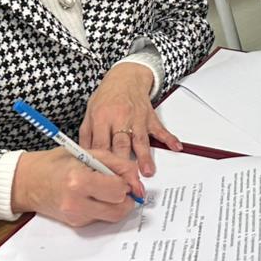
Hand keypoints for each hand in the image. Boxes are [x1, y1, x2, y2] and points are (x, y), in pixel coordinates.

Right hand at [12, 146, 143, 225]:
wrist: (27, 182)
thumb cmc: (55, 163)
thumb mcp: (87, 153)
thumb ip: (117, 164)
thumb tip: (137, 180)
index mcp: (79, 181)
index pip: (119, 190)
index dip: (128, 182)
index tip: (125, 176)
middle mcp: (77, 203)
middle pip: (120, 209)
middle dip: (126, 196)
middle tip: (119, 184)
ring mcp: (76, 217)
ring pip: (113, 217)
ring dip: (116, 203)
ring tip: (106, 188)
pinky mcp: (75, 224)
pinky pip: (101, 218)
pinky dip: (104, 207)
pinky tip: (93, 195)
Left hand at [80, 62, 181, 177]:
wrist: (125, 77)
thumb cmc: (107, 97)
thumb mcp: (90, 113)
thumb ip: (87, 136)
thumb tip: (84, 158)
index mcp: (102, 118)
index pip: (101, 144)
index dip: (102, 163)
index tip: (103, 179)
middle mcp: (120, 118)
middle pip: (121, 144)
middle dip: (124, 164)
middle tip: (126, 183)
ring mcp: (137, 118)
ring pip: (140, 140)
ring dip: (144, 156)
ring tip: (147, 172)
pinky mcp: (150, 117)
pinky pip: (160, 129)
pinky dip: (169, 138)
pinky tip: (176, 146)